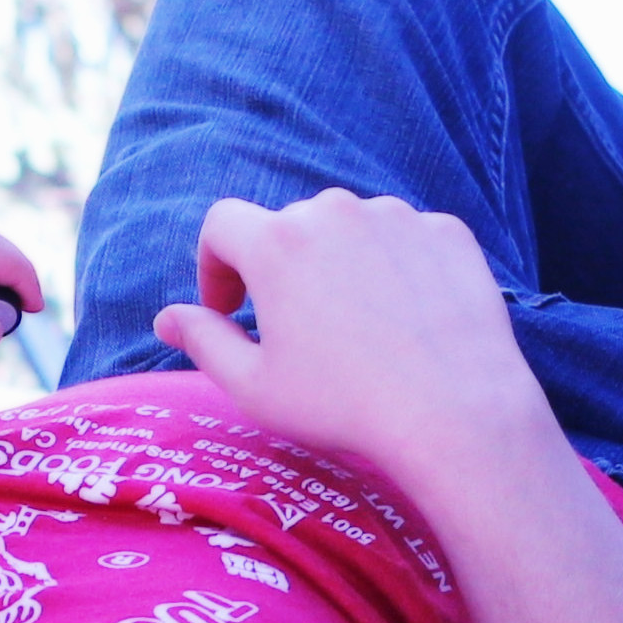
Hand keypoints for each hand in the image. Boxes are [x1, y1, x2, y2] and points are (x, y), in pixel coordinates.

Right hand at [155, 191, 574, 521]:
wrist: (455, 412)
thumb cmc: (343, 406)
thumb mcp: (253, 387)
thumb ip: (202, 342)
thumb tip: (168, 317)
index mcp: (276, 242)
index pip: (222, 225)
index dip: (214, 266)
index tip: (229, 310)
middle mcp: (334, 210)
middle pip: (289, 226)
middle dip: (281, 269)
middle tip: (296, 331)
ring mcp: (397, 216)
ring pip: (351, 230)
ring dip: (340, 266)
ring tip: (358, 330)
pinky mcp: (448, 232)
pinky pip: (406, 240)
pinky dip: (396, 270)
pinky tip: (407, 324)